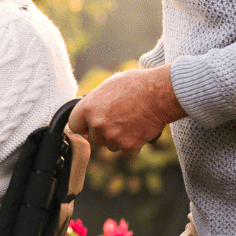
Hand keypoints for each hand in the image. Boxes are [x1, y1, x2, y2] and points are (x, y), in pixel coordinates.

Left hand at [68, 66, 186, 155]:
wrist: (161, 93)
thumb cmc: (136, 84)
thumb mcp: (109, 85)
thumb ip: (95, 101)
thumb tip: (89, 109)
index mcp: (88, 107)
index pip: (74, 126)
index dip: (83, 126)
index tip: (89, 127)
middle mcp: (97, 124)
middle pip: (95, 139)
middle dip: (105, 133)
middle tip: (119, 120)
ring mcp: (113, 137)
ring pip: (111, 146)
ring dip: (120, 139)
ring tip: (132, 121)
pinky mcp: (129, 146)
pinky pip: (128, 151)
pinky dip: (135, 144)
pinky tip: (141, 129)